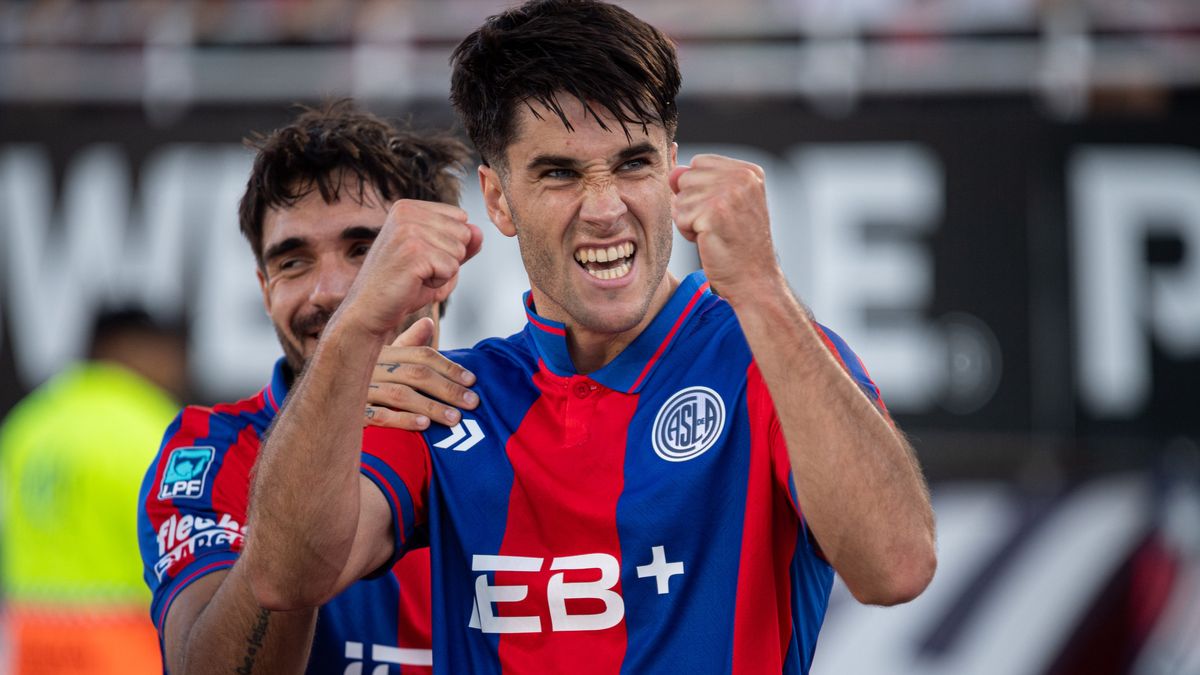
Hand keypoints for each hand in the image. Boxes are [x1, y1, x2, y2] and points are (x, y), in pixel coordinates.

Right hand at [339, 200, 482, 339]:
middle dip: (450, 258)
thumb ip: (461, 244)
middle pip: (464, 232)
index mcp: (408, 207)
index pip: (460, 217)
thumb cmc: (400, 285)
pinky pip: (452, 268)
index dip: (450, 244)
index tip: (422, 257)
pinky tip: (415, 283)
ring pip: (459, 251)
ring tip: (416, 276)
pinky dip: (439, 282)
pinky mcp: (414, 252)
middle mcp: (407, 212)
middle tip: (419, 270)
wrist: (370, 309)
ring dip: (443, 271)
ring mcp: (409, 230)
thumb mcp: (436, 259)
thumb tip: (479, 231)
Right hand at [363, 318, 479, 429]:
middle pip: (415, 374)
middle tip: (473, 403)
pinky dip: (401, 419)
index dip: (448, 367)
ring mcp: (361, 390)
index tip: (472, 380)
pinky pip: (378, 416)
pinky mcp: (352, 414)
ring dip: (431, 407)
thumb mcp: (384, 360)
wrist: (324, 405)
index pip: (421, 355)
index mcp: (383, 354)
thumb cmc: (363, 381)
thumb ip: (408, 344)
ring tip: (454, 419)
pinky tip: (422, 426)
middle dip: (448, 388)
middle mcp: (373, 368)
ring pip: (400, 395)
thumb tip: (429, 322)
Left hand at [669, 155, 784, 305]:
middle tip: (716, 224)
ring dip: (689, 219)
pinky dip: (687, 232)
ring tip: (713, 233)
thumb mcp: (725, 204)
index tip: (721, 211)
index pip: (699, 162)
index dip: (699, 189)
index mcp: (749, 171)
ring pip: (680, 198)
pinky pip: (679, 215)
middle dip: (692, 203)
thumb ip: (701, 182)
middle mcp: (742, 177)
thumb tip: (673, 173)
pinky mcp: (714, 211)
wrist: (753, 277)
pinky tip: (708, 240)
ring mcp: (729, 193)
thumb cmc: (737, 244)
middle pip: (687, 177)